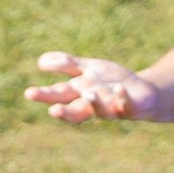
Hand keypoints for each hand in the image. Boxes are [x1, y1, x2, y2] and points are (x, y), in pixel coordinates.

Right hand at [26, 49, 156, 122]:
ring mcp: (111, 107)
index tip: (29, 93)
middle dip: (63, 112)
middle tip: (52, 110)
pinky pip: (126, 106)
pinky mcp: (130, 107)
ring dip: (94, 104)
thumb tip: (41, 61)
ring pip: (101, 111)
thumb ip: (67, 65)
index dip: (46, 96)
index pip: (59, 96)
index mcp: (80, 94)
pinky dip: (122, 98)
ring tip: (89, 94)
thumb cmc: (111, 82)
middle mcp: (93, 104)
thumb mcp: (89, 69)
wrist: (144, 92)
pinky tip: (119, 89)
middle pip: (75, 110)